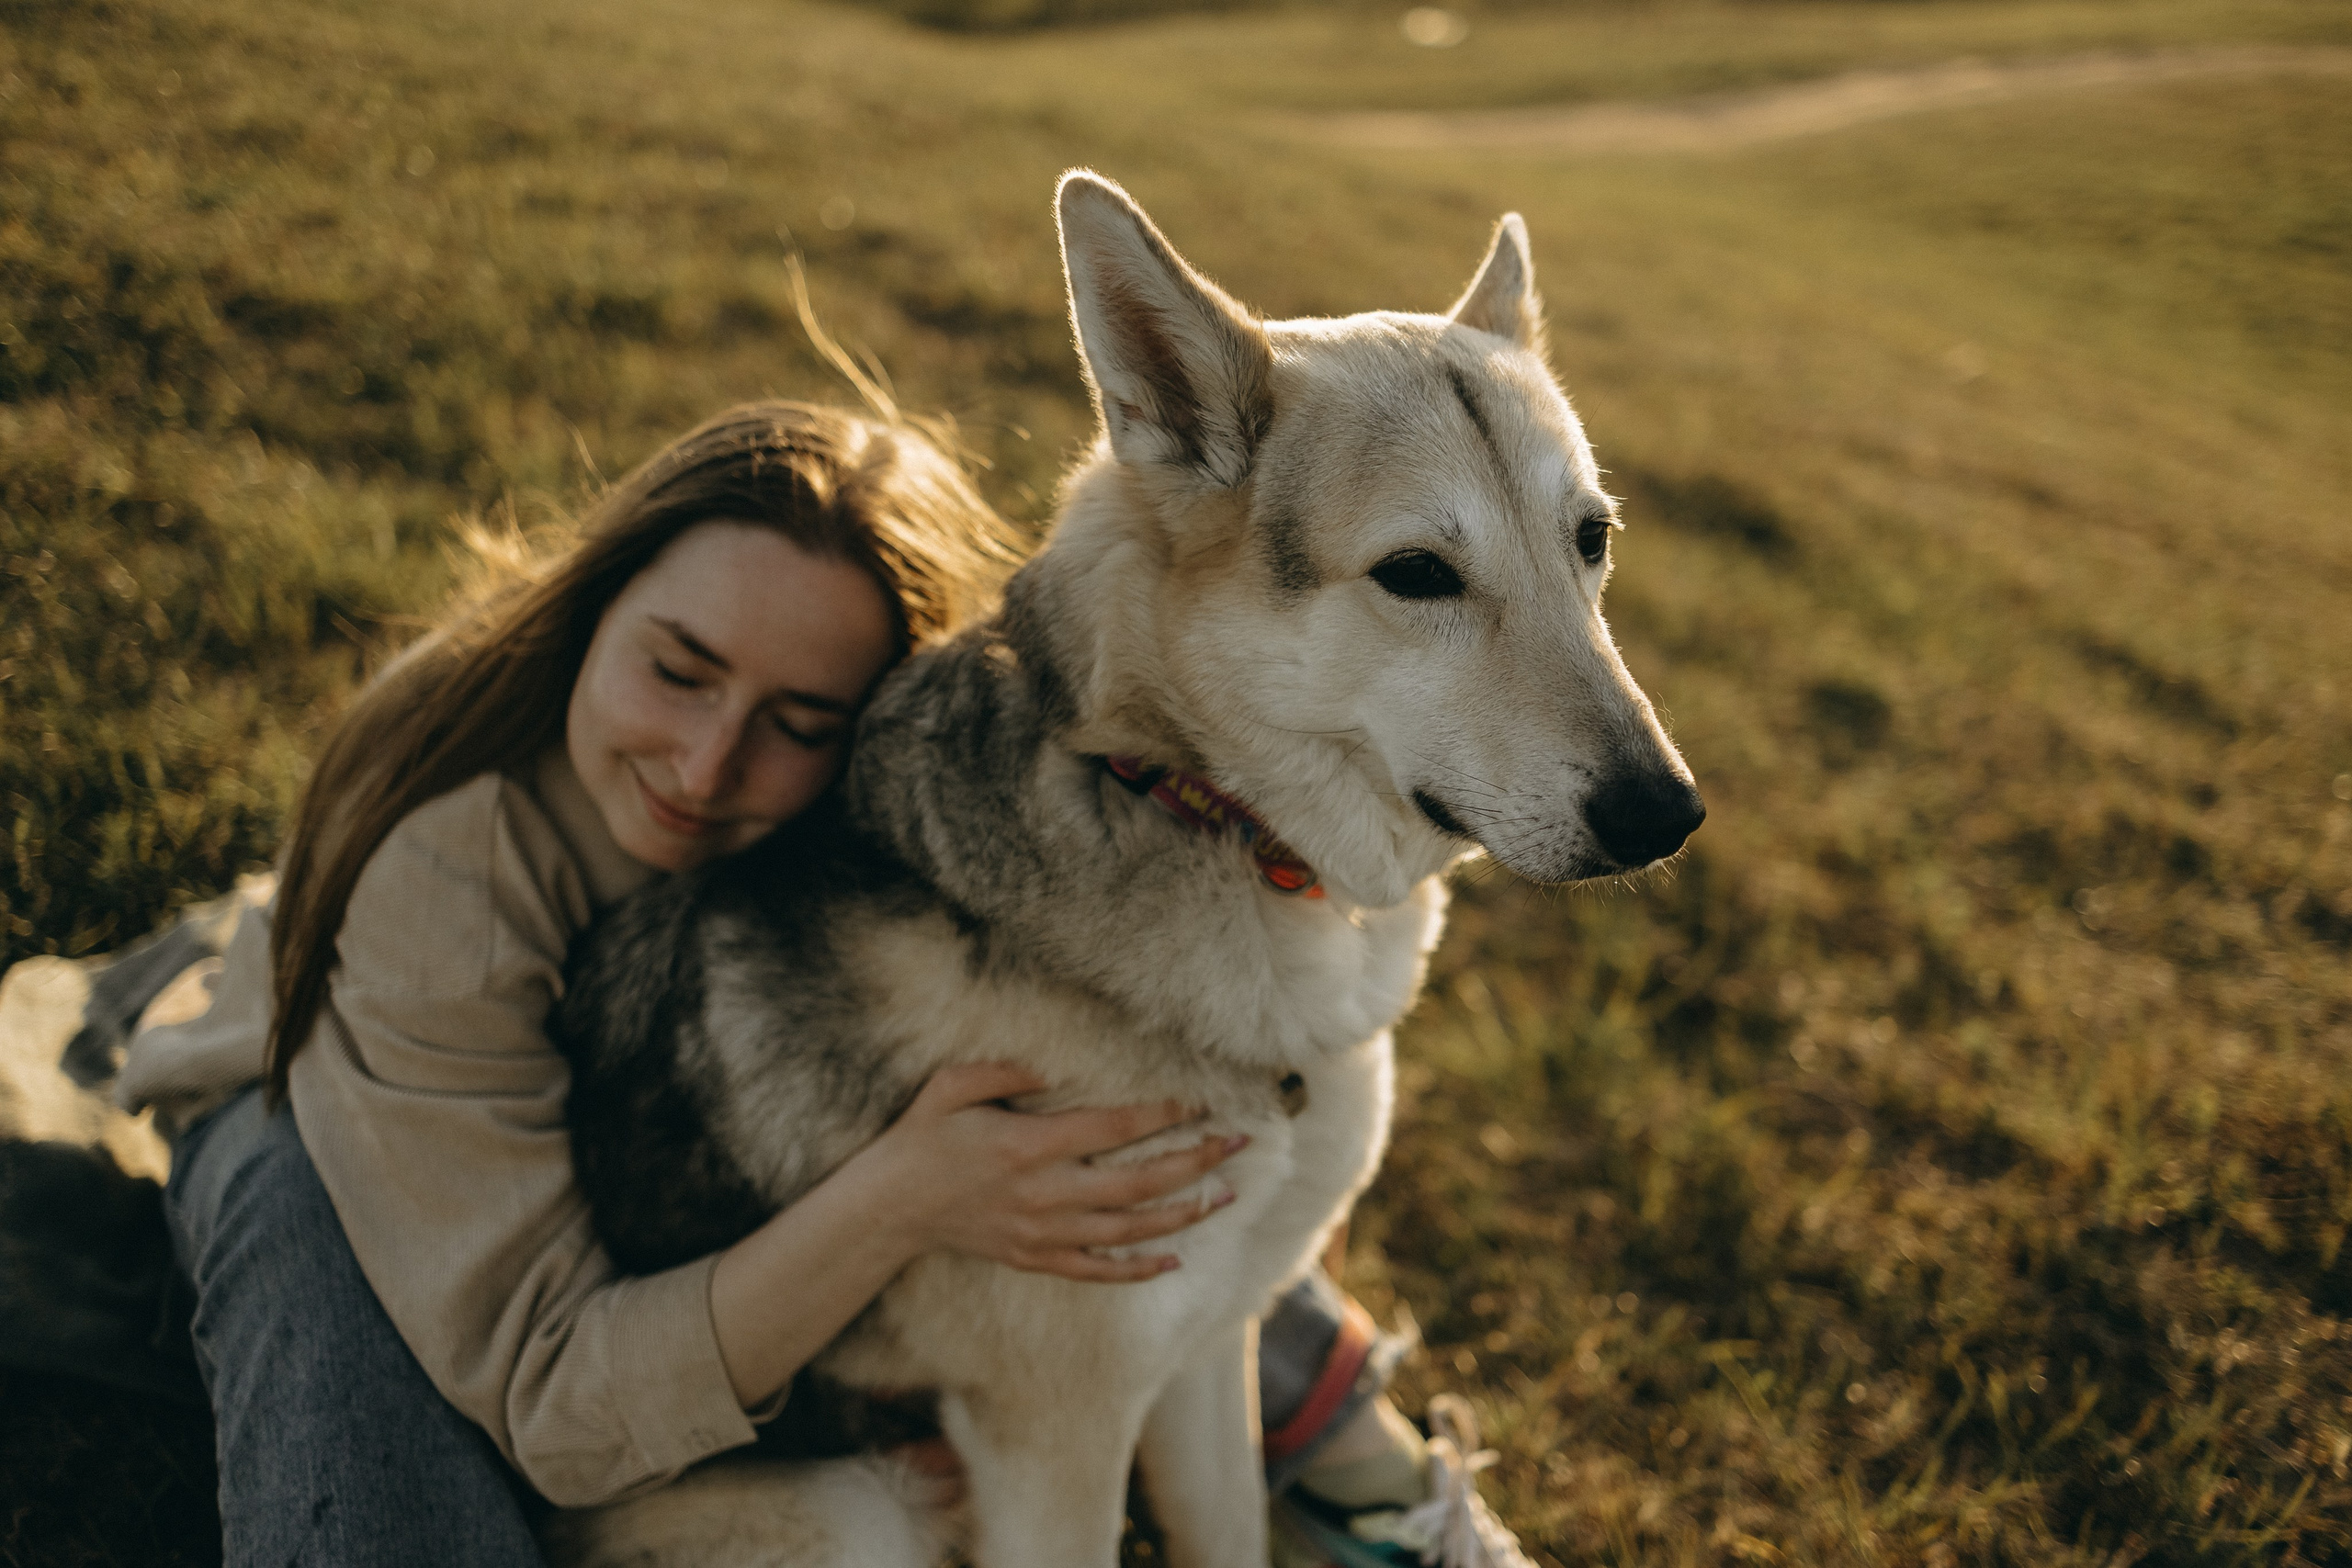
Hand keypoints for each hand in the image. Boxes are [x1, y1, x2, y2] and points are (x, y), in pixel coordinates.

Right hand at [859, 1062, 1246, 1282]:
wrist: (891, 1208)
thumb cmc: (923, 1138)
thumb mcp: (951, 1087)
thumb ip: (1004, 1072)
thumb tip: (1053, 1067)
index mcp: (1029, 1146)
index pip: (1113, 1128)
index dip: (1162, 1116)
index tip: (1199, 1103)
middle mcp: (1045, 1193)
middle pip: (1138, 1181)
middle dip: (1195, 1163)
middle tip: (1236, 1146)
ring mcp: (1044, 1232)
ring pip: (1129, 1229)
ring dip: (1182, 1214)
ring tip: (1224, 1198)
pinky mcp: (1036, 1258)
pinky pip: (1098, 1270)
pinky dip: (1137, 1268)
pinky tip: (1172, 1260)